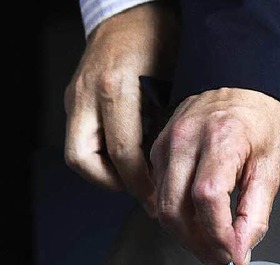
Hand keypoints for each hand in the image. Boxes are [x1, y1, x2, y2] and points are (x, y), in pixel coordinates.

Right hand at [64, 3, 178, 215]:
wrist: (134, 10)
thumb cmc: (161, 39)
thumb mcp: (173, 82)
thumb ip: (168, 124)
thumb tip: (173, 167)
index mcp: (116, 88)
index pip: (123, 154)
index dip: (142, 184)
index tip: (158, 200)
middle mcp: (88, 93)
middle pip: (84, 160)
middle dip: (114, 183)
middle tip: (142, 191)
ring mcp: (76, 94)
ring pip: (79, 153)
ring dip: (106, 172)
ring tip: (138, 178)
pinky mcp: (75, 96)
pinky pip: (82, 137)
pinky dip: (103, 155)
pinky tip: (129, 157)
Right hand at [149, 87, 279, 264]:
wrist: (239, 85)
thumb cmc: (259, 122)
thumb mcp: (271, 168)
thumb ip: (256, 214)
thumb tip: (240, 250)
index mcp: (221, 140)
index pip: (208, 199)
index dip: (219, 237)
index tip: (234, 258)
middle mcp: (186, 140)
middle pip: (176, 210)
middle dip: (199, 246)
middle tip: (222, 261)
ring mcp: (166, 144)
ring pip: (162, 208)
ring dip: (186, 238)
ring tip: (211, 247)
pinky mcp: (157, 150)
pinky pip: (159, 195)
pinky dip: (177, 218)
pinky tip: (197, 224)